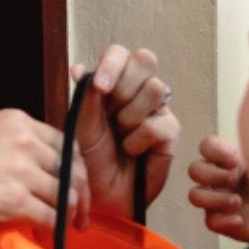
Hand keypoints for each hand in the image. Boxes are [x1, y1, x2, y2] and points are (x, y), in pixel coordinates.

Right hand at [0, 108, 90, 229]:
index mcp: (17, 121)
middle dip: (81, 193)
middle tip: (80, 212)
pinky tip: (48, 232)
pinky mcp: (14, 199)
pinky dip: (54, 227)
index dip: (76, 167)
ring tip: (68, 226)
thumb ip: (14, 145)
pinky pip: (51, 215)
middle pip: (73, 168)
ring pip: (66, 194)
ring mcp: (20, 170)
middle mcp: (24, 141)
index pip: (65, 142)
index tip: (75, 183)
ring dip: (70, 213)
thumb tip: (38, 172)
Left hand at [72, 45, 178, 220]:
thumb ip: (86, 96)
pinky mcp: (169, 132)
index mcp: (111, 83)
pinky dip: (139, 140)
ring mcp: (155, 109)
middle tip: (111, 111)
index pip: (119, 54)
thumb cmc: (87, 159)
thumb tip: (79, 68)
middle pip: (145, 60)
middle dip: (124, 86)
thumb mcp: (81, 124)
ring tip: (120, 136)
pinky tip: (132, 151)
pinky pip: (158, 124)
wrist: (99, 194)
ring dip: (130, 116)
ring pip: (155, 88)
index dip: (112, 64)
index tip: (100, 87)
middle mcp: (135, 91)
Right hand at [187, 135, 248, 241]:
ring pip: (195, 195)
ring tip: (237, 202)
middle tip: (235, 180)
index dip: (215, 152)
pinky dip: (223, 220)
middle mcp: (224, 179)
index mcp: (233, 160)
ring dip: (214, 198)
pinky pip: (210, 221)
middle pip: (195, 169)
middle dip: (213, 175)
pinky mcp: (226, 224)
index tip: (235, 160)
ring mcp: (222, 201)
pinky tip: (240, 219)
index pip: (207, 146)